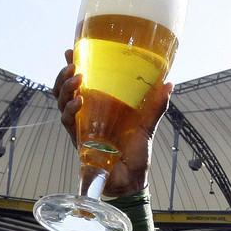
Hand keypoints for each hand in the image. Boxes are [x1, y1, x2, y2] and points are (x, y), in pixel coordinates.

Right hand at [52, 49, 173, 195]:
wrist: (131, 181)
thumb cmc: (137, 154)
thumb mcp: (148, 125)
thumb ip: (156, 105)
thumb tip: (169, 83)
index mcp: (101, 105)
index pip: (81, 81)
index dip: (73, 66)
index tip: (72, 49)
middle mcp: (88, 113)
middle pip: (64, 89)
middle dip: (64, 75)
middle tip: (73, 64)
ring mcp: (81, 126)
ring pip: (61, 102)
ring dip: (66, 88)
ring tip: (77, 78)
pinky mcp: (79, 139)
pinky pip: (68, 121)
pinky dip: (71, 110)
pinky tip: (79, 101)